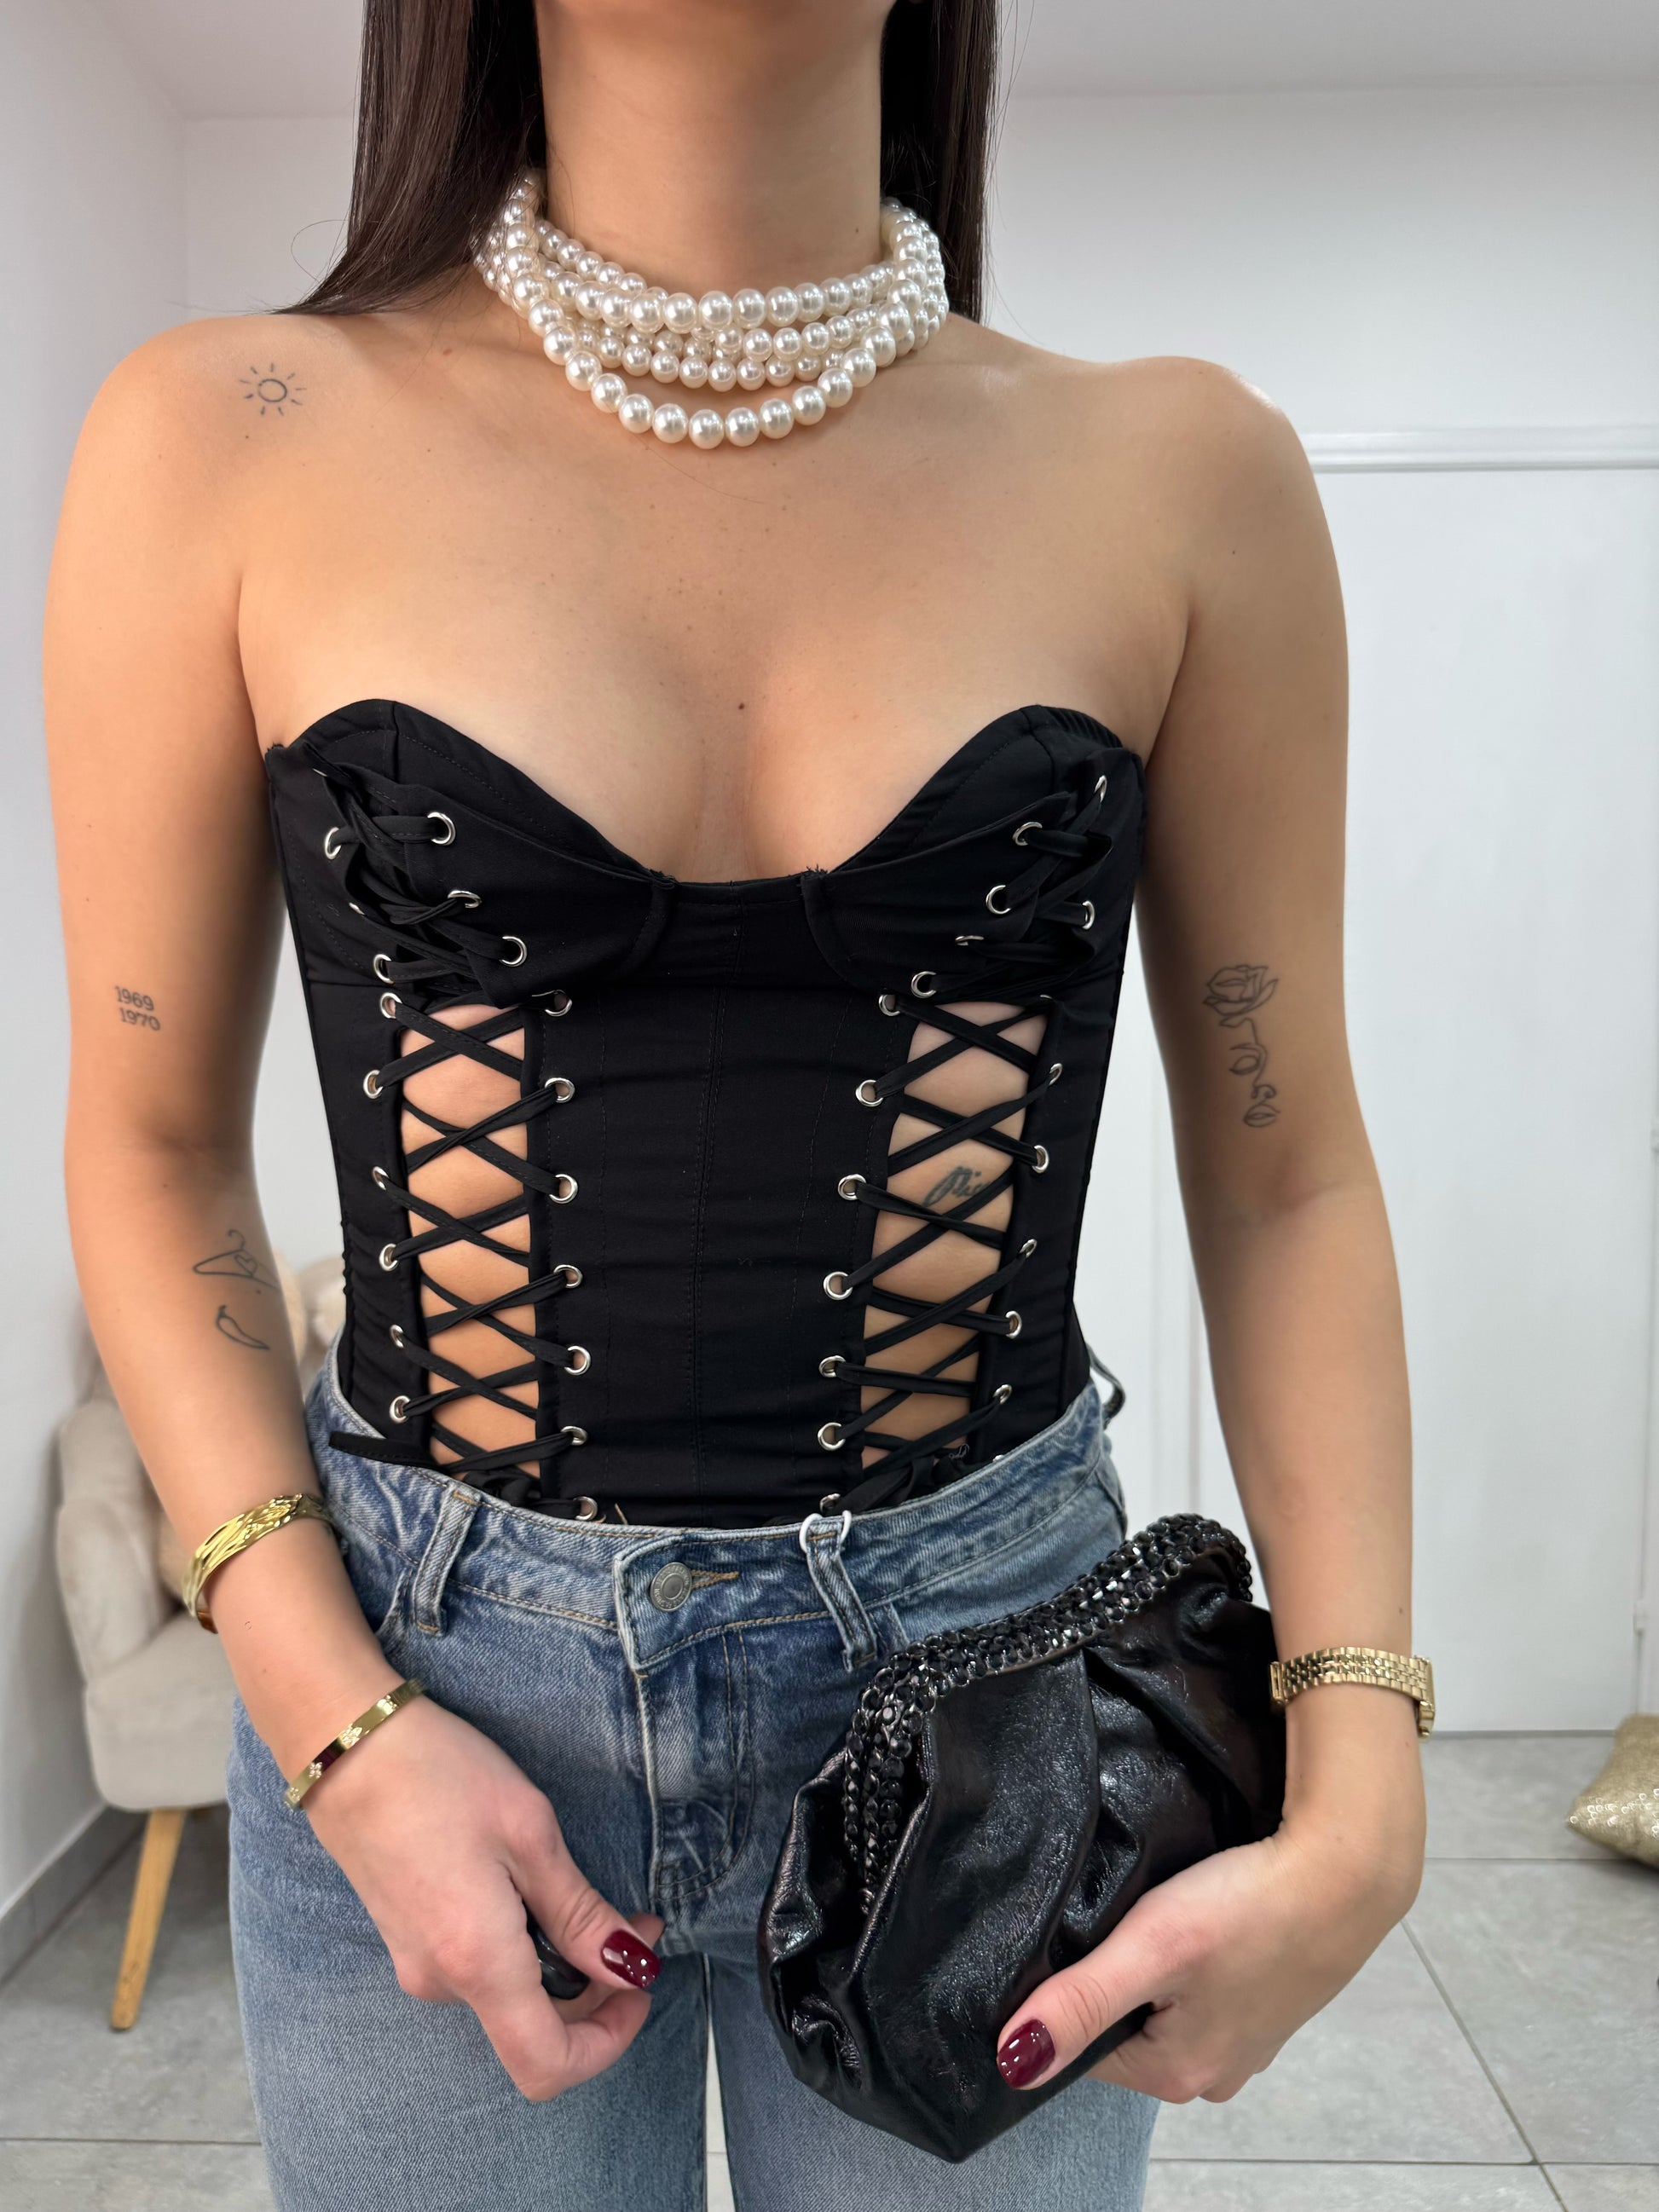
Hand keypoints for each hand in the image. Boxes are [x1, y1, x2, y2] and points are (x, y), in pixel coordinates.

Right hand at [303, 1692, 662, 2099]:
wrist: (346, 1748)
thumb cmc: (442, 1777)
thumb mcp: (530, 1834)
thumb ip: (581, 1914)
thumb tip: (630, 1965)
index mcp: (479, 1964)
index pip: (548, 2067)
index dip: (608, 2041)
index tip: (638, 1981)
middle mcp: (442, 1983)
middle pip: (534, 2032)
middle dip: (596, 1992)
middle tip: (633, 1922)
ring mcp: (417, 1965)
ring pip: (509, 1998)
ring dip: (559, 1965)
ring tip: (579, 1892)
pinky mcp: (407, 1941)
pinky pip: (478, 1970)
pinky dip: (521, 1949)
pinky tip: (528, 1888)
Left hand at [994, 1807, 1422, 2104]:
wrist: (1347, 1871)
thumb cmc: (1247, 1906)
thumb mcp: (1151, 1948)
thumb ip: (1079, 2003)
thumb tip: (1010, 2061)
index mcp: (1173, 2076)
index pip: (1076, 2045)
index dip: (1061, 1991)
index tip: (1071, 1938)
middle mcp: (1210, 2074)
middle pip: (1118, 2026)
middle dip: (1107, 1976)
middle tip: (1113, 1916)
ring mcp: (1244, 2041)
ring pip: (1161, 2003)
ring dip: (1149, 1963)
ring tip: (1152, 1910)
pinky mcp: (1265, 2003)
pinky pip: (1199, 1988)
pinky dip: (1189, 1957)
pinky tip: (1194, 1916)